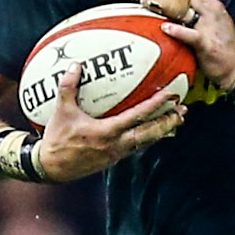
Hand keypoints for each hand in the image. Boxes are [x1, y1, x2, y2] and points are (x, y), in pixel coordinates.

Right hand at [36, 63, 184, 181]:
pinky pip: (138, 147)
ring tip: (177, 120)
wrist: (52, 168)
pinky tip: (156, 131)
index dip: (156, 105)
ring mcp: (117, 154)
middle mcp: (117, 144)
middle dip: (168, 121)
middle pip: (150, 133)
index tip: (169, 94)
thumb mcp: (61, 111)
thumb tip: (76, 65)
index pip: (137, 116)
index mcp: (107, 132)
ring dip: (163, 130)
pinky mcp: (114, 159)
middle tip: (183, 110)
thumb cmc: (57, 139)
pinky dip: (150, 138)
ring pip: (147, 142)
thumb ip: (68, 87)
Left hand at [140, 0, 234, 86]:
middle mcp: (210, 11)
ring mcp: (210, 26)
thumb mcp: (209, 24)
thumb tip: (167, 11)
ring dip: (163, 5)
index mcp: (210, 5)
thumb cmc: (223, 47)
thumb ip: (191, 15)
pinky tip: (164, 27)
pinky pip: (190, 34)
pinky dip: (177, 30)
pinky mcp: (208, 42)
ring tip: (146, 3)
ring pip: (184, 9)